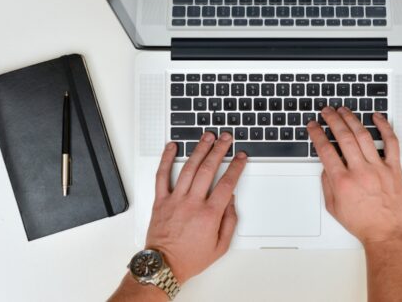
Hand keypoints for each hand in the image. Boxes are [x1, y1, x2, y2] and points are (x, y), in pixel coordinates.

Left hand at [145, 132, 246, 283]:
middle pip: (208, 169)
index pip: (227, 183)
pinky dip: (166, 159)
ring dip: (199, 149)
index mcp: (209, 214)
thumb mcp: (220, 246)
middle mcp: (192, 203)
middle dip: (219, 150)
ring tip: (206, 137)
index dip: (236, 167)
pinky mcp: (160, 201)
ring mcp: (175, 200)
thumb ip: (229, 221)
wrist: (164, 266)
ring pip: (188, 168)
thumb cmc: (190, 258)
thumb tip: (231, 200)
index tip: (241, 158)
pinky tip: (172, 147)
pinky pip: (161, 175)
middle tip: (226, 139)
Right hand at [307, 107, 401, 244]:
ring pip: (363, 136)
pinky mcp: (394, 168)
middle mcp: (360, 172)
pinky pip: (391, 142)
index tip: (313, 126)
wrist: (385, 233)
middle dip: (332, 120)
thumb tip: (326, 166)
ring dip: (351, 119)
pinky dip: (384, 127)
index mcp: (343, 181)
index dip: (317, 134)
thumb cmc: (362, 222)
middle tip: (326, 111)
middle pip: (343, 137)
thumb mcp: (333, 207)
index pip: (326, 150)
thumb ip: (327, 184)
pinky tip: (377, 117)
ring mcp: (378, 168)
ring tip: (344, 110)